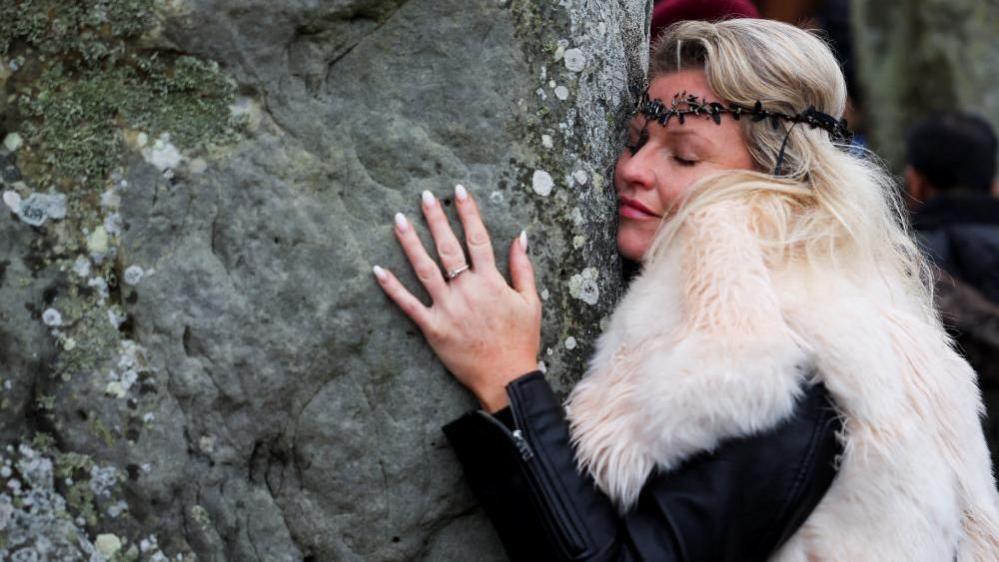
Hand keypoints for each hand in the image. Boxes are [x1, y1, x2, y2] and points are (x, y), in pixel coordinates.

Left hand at [372, 184, 541, 411]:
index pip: (477, 238)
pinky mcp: (433, 328)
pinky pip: (408, 305)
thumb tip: (520, 236)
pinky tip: (378, 270)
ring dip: (410, 243)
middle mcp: (467, 290)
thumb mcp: (530, 302)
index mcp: (491, 281)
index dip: (468, 212)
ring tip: (399, 220)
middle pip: (448, 247)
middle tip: (424, 196)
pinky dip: (392, 287)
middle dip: (436, 219)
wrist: (506, 377)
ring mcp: (447, 308)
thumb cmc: (521, 340)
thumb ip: (523, 268)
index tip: (459, 191)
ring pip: (424, 269)